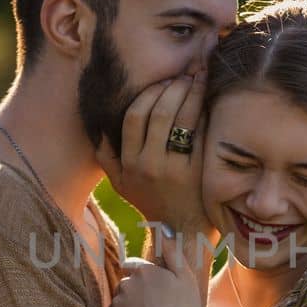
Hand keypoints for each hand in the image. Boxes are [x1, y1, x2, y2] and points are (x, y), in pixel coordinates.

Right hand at [96, 70, 217, 241]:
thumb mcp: (121, 184)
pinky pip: (199, 133)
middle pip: (158, 113)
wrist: (182, 232)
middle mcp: (147, 165)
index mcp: (128, 163)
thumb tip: (97, 126)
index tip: (163, 81)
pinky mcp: (195, 172)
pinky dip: (204, 112)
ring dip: (191, 93)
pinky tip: (209, 99)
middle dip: (173, 87)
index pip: (133, 116)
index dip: (149, 93)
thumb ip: (106, 156)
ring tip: (199, 77)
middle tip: (185, 74)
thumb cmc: (153, 203)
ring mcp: (172, 169)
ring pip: (179, 119)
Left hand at [103, 237, 204, 306]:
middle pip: (124, 286)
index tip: (152, 292)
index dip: (142, 279)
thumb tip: (163, 229)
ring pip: (117, 305)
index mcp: (144, 271)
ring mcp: (117, 306)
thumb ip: (172, 252)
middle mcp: (126, 285)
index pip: (132, 266)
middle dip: (133, 295)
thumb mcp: (186, 277)